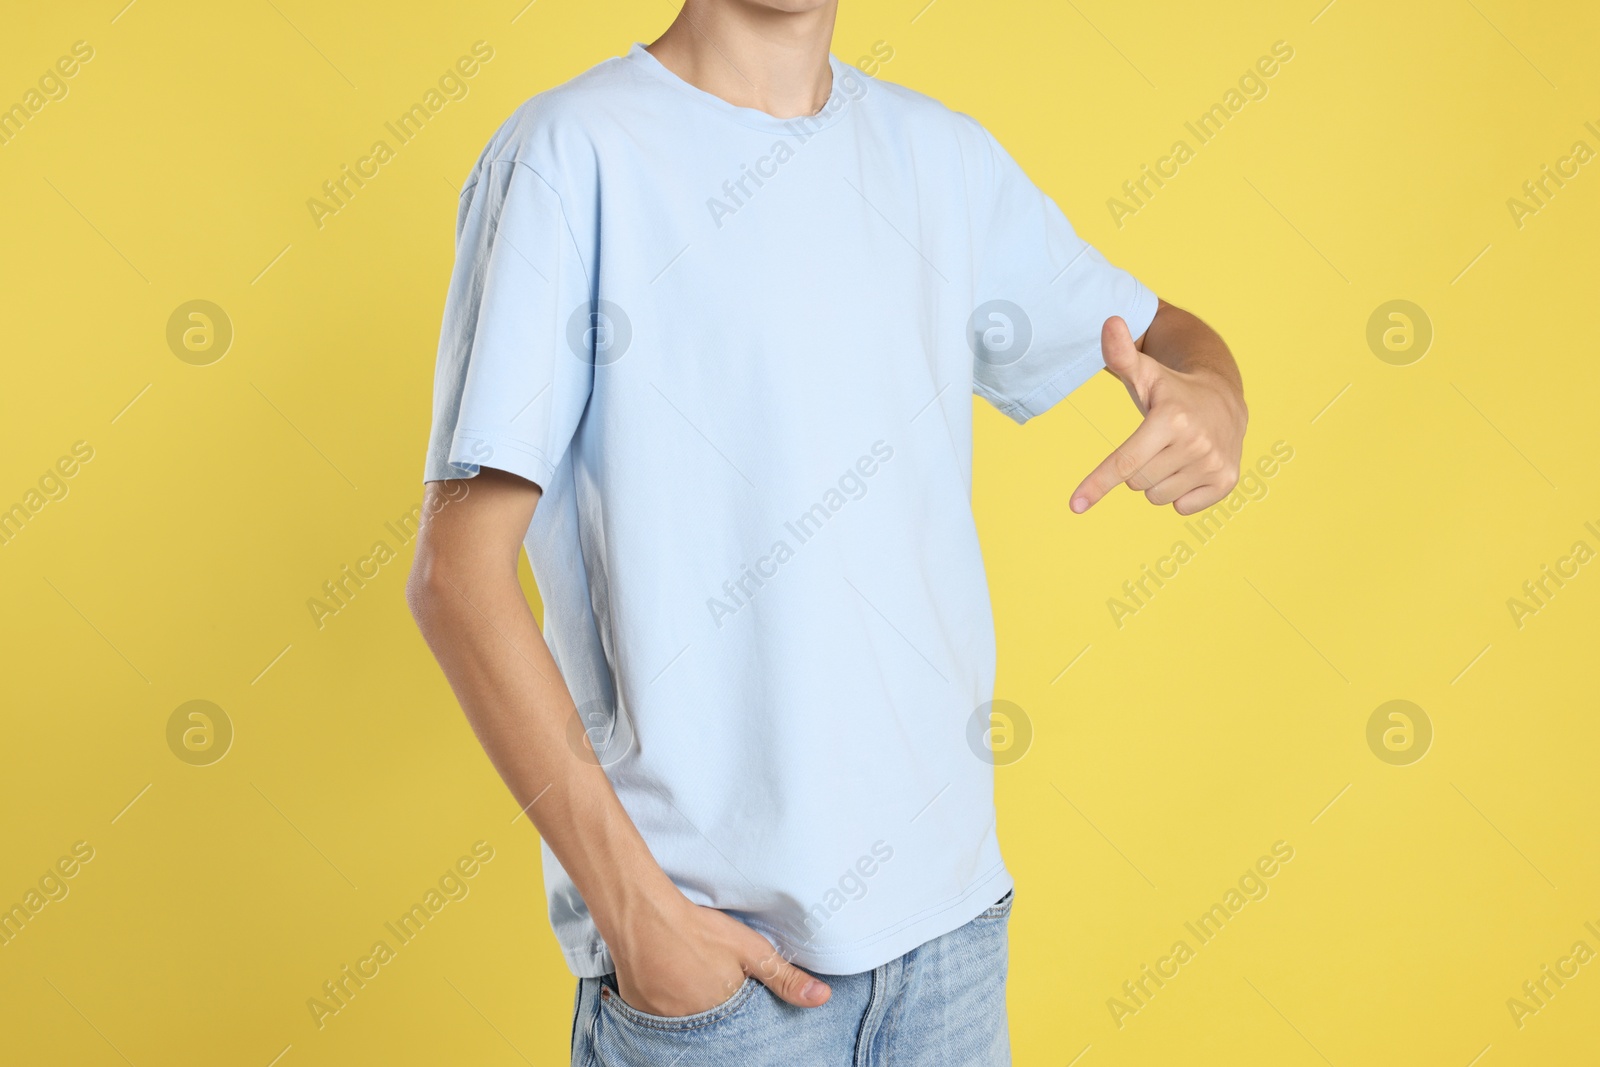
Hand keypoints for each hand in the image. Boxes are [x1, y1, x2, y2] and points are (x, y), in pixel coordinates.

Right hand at [610, 893, 830, 1016]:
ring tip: (688, 972)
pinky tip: (667, 976)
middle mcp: (690, 1025)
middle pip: (711, 1023)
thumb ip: (784, 976)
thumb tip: (822, 997)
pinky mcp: (637, 1010)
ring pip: (684, 1020)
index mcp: (722, 1014)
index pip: (739, 1024)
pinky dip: (665, 1001)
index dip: (738, 1002)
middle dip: (715, 1005)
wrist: (641, 914)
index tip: (732, 983)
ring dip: (690, 1003)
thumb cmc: (698, 929)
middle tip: (707, 974)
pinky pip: (657, 1016)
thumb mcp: (749, 949)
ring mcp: (660, 1021)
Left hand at [1070, 315, 1245, 515]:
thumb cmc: (1172, 389)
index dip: (1097, 484)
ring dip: (1157, 480)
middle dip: (1137, 467)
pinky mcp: (1227, 481)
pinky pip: (1181, 507)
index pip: (1125, 462)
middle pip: (1137, 482)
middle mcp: (1196, 443)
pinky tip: (1190, 465)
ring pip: (1157, 497)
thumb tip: (1108, 321)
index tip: (1075, 506)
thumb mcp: (1145, 372)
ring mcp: (1214, 464)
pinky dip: (1179, 492)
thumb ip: (1121, 353)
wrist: (1225, 399)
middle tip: (1153, 442)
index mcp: (1171, 418)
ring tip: (1173, 451)